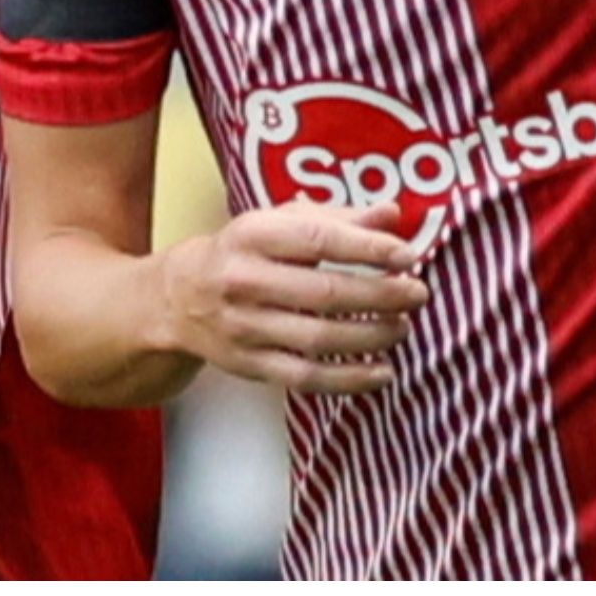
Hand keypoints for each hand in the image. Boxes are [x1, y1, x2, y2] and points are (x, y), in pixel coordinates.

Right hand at [156, 203, 426, 395]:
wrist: (177, 297)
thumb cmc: (243, 253)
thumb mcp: (278, 222)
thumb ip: (337, 218)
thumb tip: (394, 215)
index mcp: (252, 235)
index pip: (317, 239)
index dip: (367, 248)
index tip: (407, 255)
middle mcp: (243, 279)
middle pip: (324, 292)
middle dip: (381, 295)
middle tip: (418, 293)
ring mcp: (244, 326)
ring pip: (319, 338)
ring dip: (371, 336)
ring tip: (402, 326)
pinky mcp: (248, 364)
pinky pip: (306, 377)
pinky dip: (350, 379)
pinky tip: (383, 372)